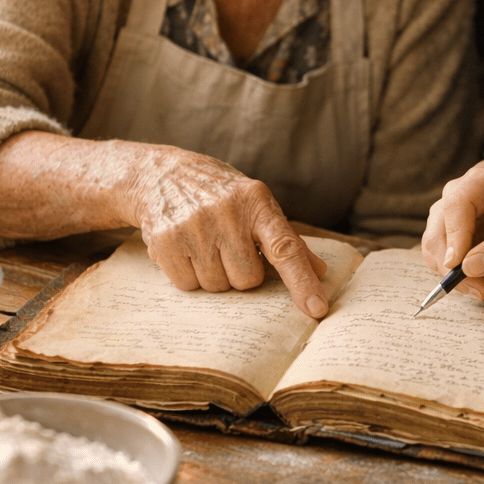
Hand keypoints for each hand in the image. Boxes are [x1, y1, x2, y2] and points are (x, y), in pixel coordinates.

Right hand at [124, 147, 329, 317]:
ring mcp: (194, 227)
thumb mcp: (256, 204)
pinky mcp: (165, 241)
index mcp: (256, 202)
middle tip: (227, 247)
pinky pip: (188, 286)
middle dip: (241, 273)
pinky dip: (189, 276)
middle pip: (248, 280)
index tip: (317, 309)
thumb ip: (286, 239)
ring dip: (214, 275)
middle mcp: (226, 213)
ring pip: (218, 287)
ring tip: (204, 245)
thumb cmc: (221, 195)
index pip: (285, 248)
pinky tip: (185, 250)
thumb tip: (321, 271)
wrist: (162, 174)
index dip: (302, 281)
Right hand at [421, 151, 483, 302]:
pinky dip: (474, 282)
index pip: (455, 207)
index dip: (454, 239)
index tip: (463, 269)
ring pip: (440, 257)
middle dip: (458, 273)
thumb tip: (471, 267)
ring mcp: (450, 216)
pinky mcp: (452, 236)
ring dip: (470, 282)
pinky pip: (451, 265)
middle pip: (437, 237)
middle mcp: (456, 196)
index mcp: (480, 182)